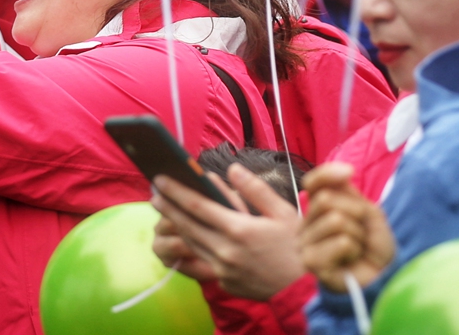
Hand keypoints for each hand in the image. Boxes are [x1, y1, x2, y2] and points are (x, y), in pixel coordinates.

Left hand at [149, 167, 303, 301]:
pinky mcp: (225, 282)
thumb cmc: (297, 245)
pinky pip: (204, 260)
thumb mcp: (282, 212)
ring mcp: (223, 269)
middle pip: (187, 225)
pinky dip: (194, 245)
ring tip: (166, 210)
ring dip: (177, 226)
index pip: (198, 206)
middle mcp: (226, 251)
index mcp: (240, 229)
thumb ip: (255, 189)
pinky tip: (189, 234)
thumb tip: (232, 169)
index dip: (176, 191)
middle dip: (168, 207)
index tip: (160, 179)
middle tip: (154, 193)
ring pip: (192, 244)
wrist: (304, 288)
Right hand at [298, 163, 395, 291]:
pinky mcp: (311, 263)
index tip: (349, 173)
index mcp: (317, 211)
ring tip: (356, 250)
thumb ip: (349, 191)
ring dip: (357, 235)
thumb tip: (345, 170)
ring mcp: (305, 245)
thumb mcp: (367, 211)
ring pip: (335, 221)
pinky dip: (355, 250)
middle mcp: (305, 226)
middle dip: (354, 214)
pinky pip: (341, 242)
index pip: (312, 183)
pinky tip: (351, 261)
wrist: (382, 278)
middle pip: (325, 200)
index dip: (328, 173)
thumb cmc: (373, 247)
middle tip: (360, 233)